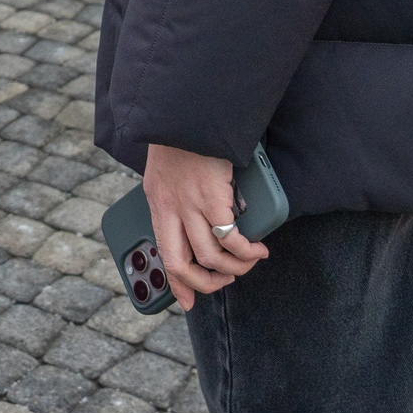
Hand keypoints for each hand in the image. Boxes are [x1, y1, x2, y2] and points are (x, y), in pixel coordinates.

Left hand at [141, 143, 267, 309]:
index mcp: (156, 203)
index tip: (187, 301)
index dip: (176, 283)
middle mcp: (168, 209)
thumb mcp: (168, 171)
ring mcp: (189, 206)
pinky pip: (229, 239)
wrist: (187, 111)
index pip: (162, 253)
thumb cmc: (183, 138)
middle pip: (180, 264)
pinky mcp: (212, 199)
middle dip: (205, 283)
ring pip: (209, 257)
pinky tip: (256, 248)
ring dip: (233, 268)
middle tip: (225, 281)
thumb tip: (196, 218)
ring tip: (250, 261)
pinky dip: (245, 251)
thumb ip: (178, 197)